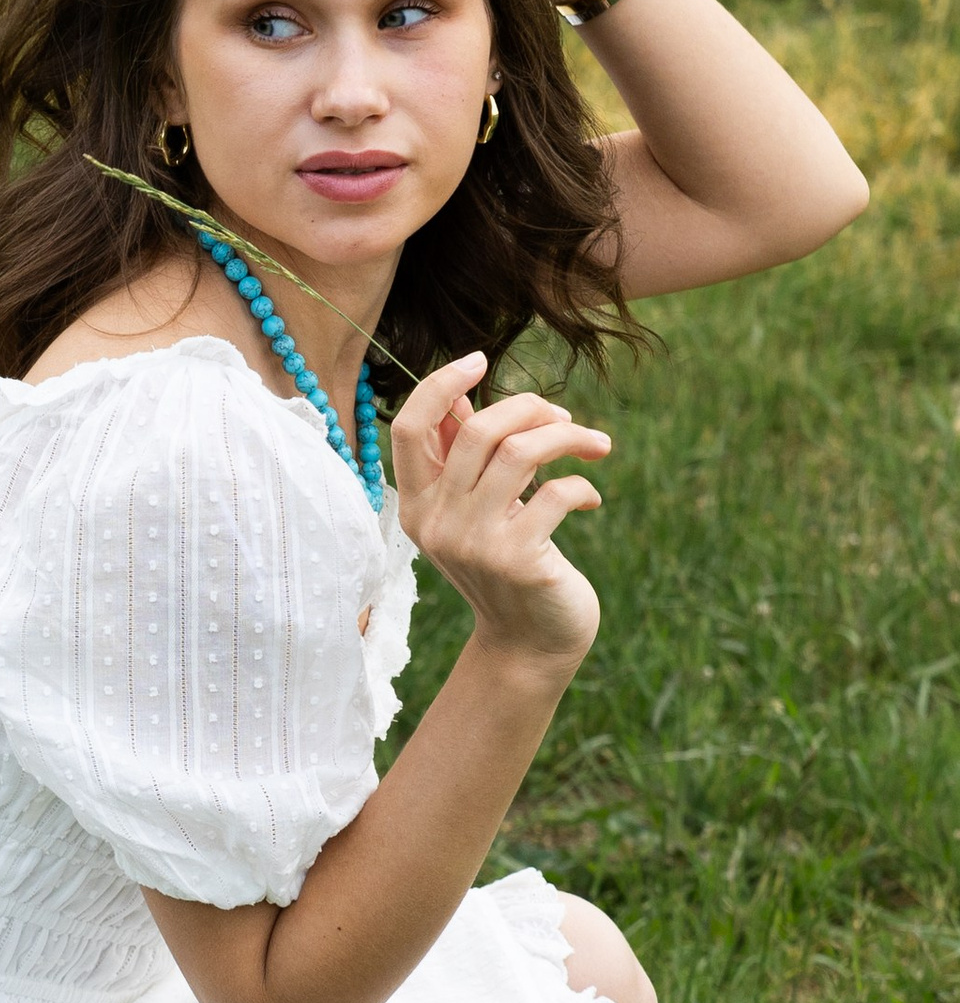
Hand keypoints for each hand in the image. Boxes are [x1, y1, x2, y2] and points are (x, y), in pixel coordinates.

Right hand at [390, 353, 608, 676]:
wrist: (529, 643)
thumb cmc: (507, 565)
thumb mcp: (473, 512)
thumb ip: (461, 460)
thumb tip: (460, 399)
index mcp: (415, 504)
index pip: (408, 426)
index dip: (440, 384)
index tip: (479, 359)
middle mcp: (435, 522)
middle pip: (478, 430)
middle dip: (531, 408)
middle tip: (564, 418)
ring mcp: (473, 543)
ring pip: (520, 452)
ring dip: (567, 437)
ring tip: (595, 445)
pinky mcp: (516, 559)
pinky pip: (557, 493)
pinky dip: (583, 485)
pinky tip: (592, 499)